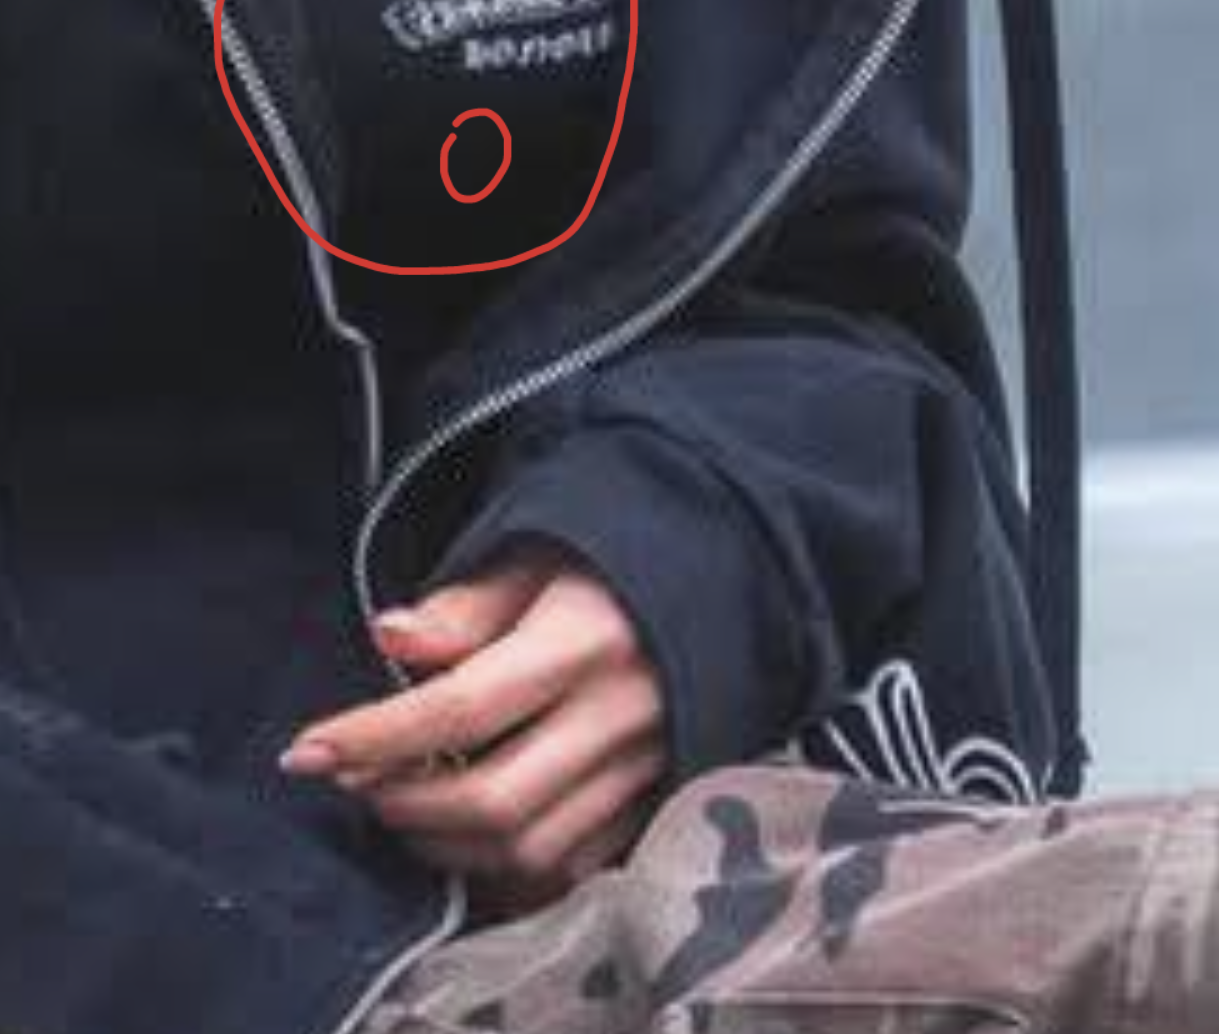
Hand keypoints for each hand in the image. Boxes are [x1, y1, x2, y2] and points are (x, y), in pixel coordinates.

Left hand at [279, 539, 671, 916]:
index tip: (306, 751)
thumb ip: (463, 606)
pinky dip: (503, 868)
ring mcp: (643, 770)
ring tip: (399, 806)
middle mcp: (618, 715)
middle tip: (353, 782)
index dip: (375, 736)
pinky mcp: (655, 804)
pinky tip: (462, 835)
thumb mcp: (536, 554)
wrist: (714, 584)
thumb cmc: (604, 563)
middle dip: (402, 805)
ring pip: (529, 850)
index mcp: (583, 639)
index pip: (462, 706)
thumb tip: (387, 636)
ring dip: (444, 845)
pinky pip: (570, 869)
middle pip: (494, 799)